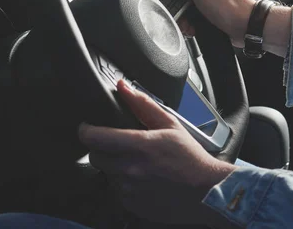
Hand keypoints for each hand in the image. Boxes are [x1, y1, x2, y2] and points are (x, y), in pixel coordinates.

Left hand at [79, 80, 234, 224]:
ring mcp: (130, 189)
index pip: (95, 137)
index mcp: (141, 145)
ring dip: (113, 166)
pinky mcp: (131, 205)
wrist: (207, 192)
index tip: (87, 127)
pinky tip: (140, 178)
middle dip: (101, 148)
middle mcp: (132, 169)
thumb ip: (143, 104)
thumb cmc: (190, 158)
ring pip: (105, 173)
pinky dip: (123, 183)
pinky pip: (115, 190)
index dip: (86, 130)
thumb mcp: (170, 124)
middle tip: (115, 144)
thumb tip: (123, 87)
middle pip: (94, 156)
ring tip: (135, 162)